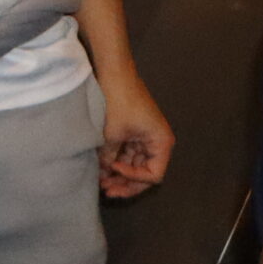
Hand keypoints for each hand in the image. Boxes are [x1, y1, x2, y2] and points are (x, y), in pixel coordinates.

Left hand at [98, 70, 173, 198]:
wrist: (114, 74)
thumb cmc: (119, 102)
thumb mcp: (113, 134)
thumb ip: (109, 157)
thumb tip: (102, 172)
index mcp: (161, 143)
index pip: (154, 175)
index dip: (134, 178)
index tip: (114, 169)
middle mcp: (157, 143)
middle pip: (145, 173)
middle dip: (126, 182)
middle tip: (107, 190)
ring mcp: (144, 138)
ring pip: (134, 165)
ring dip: (119, 174)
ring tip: (101, 182)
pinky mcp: (133, 133)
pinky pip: (127, 154)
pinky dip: (115, 161)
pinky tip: (101, 168)